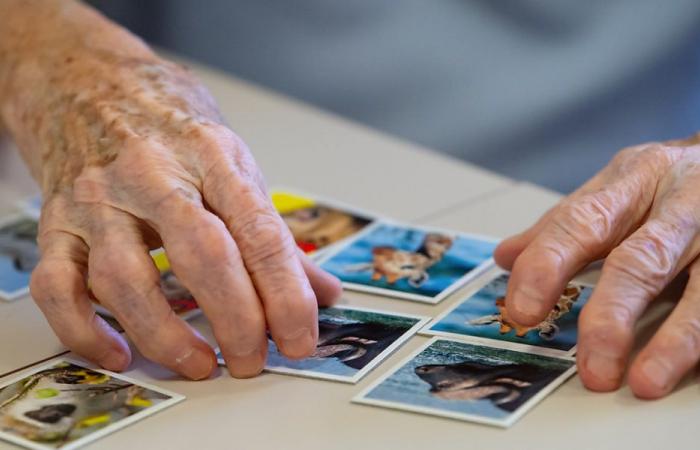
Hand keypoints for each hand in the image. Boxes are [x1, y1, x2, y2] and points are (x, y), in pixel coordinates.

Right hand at [7, 49, 340, 378]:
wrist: (85, 82)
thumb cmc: (167, 125)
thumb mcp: (231, 162)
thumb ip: (273, 232)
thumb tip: (321, 291)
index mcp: (211, 156)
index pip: (260, 233)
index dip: (286, 294)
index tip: (300, 338)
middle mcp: (152, 175)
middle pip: (202, 255)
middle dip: (237, 319)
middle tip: (254, 360)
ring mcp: (98, 200)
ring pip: (125, 279)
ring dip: (166, 335)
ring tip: (201, 364)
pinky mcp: (56, 223)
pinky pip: (57, 287)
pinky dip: (85, 331)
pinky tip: (120, 353)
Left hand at [494, 135, 699, 397]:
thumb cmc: (671, 180)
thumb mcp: (618, 186)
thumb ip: (564, 225)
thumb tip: (506, 258)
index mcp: (634, 179)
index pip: (580, 222)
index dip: (547, 265)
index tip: (522, 310)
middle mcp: (680, 201)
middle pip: (640, 260)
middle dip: (610, 314)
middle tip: (590, 365)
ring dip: (673, 339)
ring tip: (644, 381)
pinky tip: (692, 367)